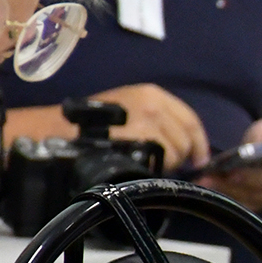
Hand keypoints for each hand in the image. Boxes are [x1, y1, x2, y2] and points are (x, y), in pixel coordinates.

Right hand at [94, 83, 210, 170]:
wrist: (61, 130)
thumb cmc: (93, 122)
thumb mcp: (129, 107)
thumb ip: (158, 119)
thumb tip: (187, 145)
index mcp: (152, 93)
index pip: (190, 119)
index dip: (200, 142)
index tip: (200, 158)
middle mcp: (154, 104)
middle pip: (186, 137)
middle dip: (182, 155)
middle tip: (166, 164)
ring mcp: (147, 122)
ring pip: (177, 152)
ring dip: (169, 164)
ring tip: (149, 164)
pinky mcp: (139, 139)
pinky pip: (162, 161)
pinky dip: (158, 168)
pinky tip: (145, 167)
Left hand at [195, 116, 261, 212]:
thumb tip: (248, 153)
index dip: (254, 177)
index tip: (232, 172)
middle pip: (259, 194)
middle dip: (231, 187)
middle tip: (207, 179)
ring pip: (248, 201)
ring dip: (224, 193)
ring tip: (204, 182)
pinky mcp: (259, 202)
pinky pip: (242, 204)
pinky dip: (225, 196)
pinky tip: (209, 187)